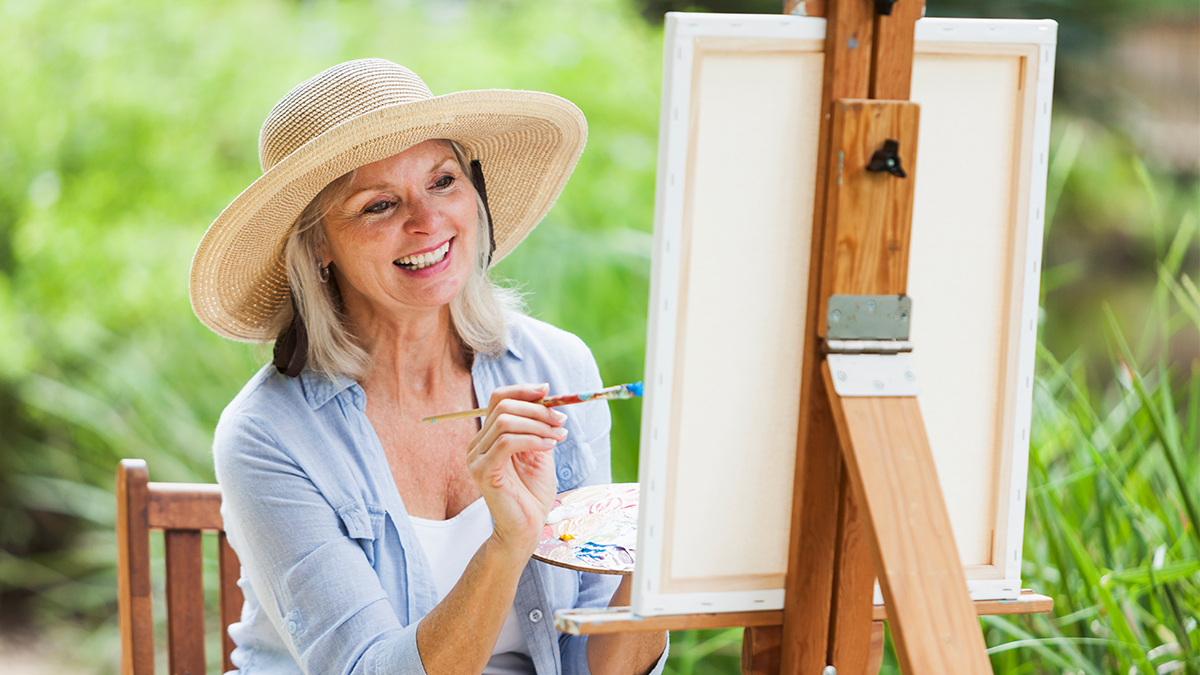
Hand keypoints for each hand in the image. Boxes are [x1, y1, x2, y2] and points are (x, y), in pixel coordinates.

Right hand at [467, 383, 566, 558]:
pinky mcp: (483, 471)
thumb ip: (538, 428)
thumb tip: (549, 401)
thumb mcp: (539, 453)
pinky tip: (549, 446)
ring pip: (504, 422)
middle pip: (502, 407)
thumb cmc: (532, 495)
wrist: (527, 529)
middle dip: (537, 409)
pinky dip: (532, 439)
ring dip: (537, 424)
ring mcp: (476, 458)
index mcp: (487, 438)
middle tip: (561, 419)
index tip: (548, 390)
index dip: (522, 390)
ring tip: (559, 435)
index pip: (497, 400)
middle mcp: (476, 445)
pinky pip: (507, 442)